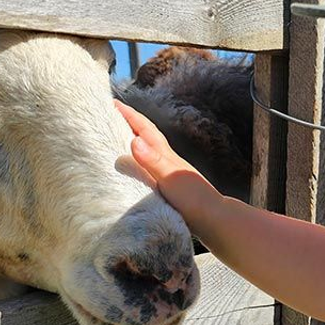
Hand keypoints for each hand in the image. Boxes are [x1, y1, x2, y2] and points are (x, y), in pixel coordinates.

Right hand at [114, 100, 221, 231]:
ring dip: (132, 144)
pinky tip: (133, 173)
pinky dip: (137, 165)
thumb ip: (153, 160)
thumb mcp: (170, 178)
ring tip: (114, 143)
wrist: (215, 221)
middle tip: (108, 118)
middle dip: (128, 125)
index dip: (129, 115)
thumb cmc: (194, 199)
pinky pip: (148, 170)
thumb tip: (134, 139)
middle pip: (145, 136)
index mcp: (165, 155)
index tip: (112, 103)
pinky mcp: (170, 188)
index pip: (144, 128)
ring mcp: (169, 174)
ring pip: (147, 153)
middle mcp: (167, 161)